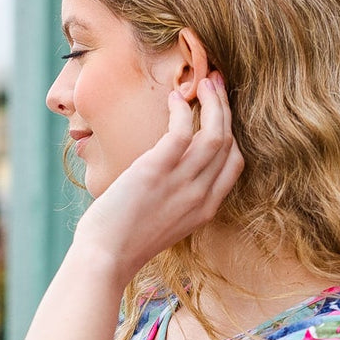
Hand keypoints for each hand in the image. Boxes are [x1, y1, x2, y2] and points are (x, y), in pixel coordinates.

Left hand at [73, 73, 243, 284]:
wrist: (105, 257)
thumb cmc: (125, 241)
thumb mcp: (164, 221)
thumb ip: (177, 198)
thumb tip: (170, 172)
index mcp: (205, 209)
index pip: (234, 164)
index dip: (231, 133)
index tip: (220, 113)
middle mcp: (200, 196)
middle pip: (228, 143)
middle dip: (225, 108)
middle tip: (215, 83)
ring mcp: (182, 184)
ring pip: (215, 134)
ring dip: (213, 102)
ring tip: (203, 81)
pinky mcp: (157, 171)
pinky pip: (181, 131)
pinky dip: (181, 110)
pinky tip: (173, 98)